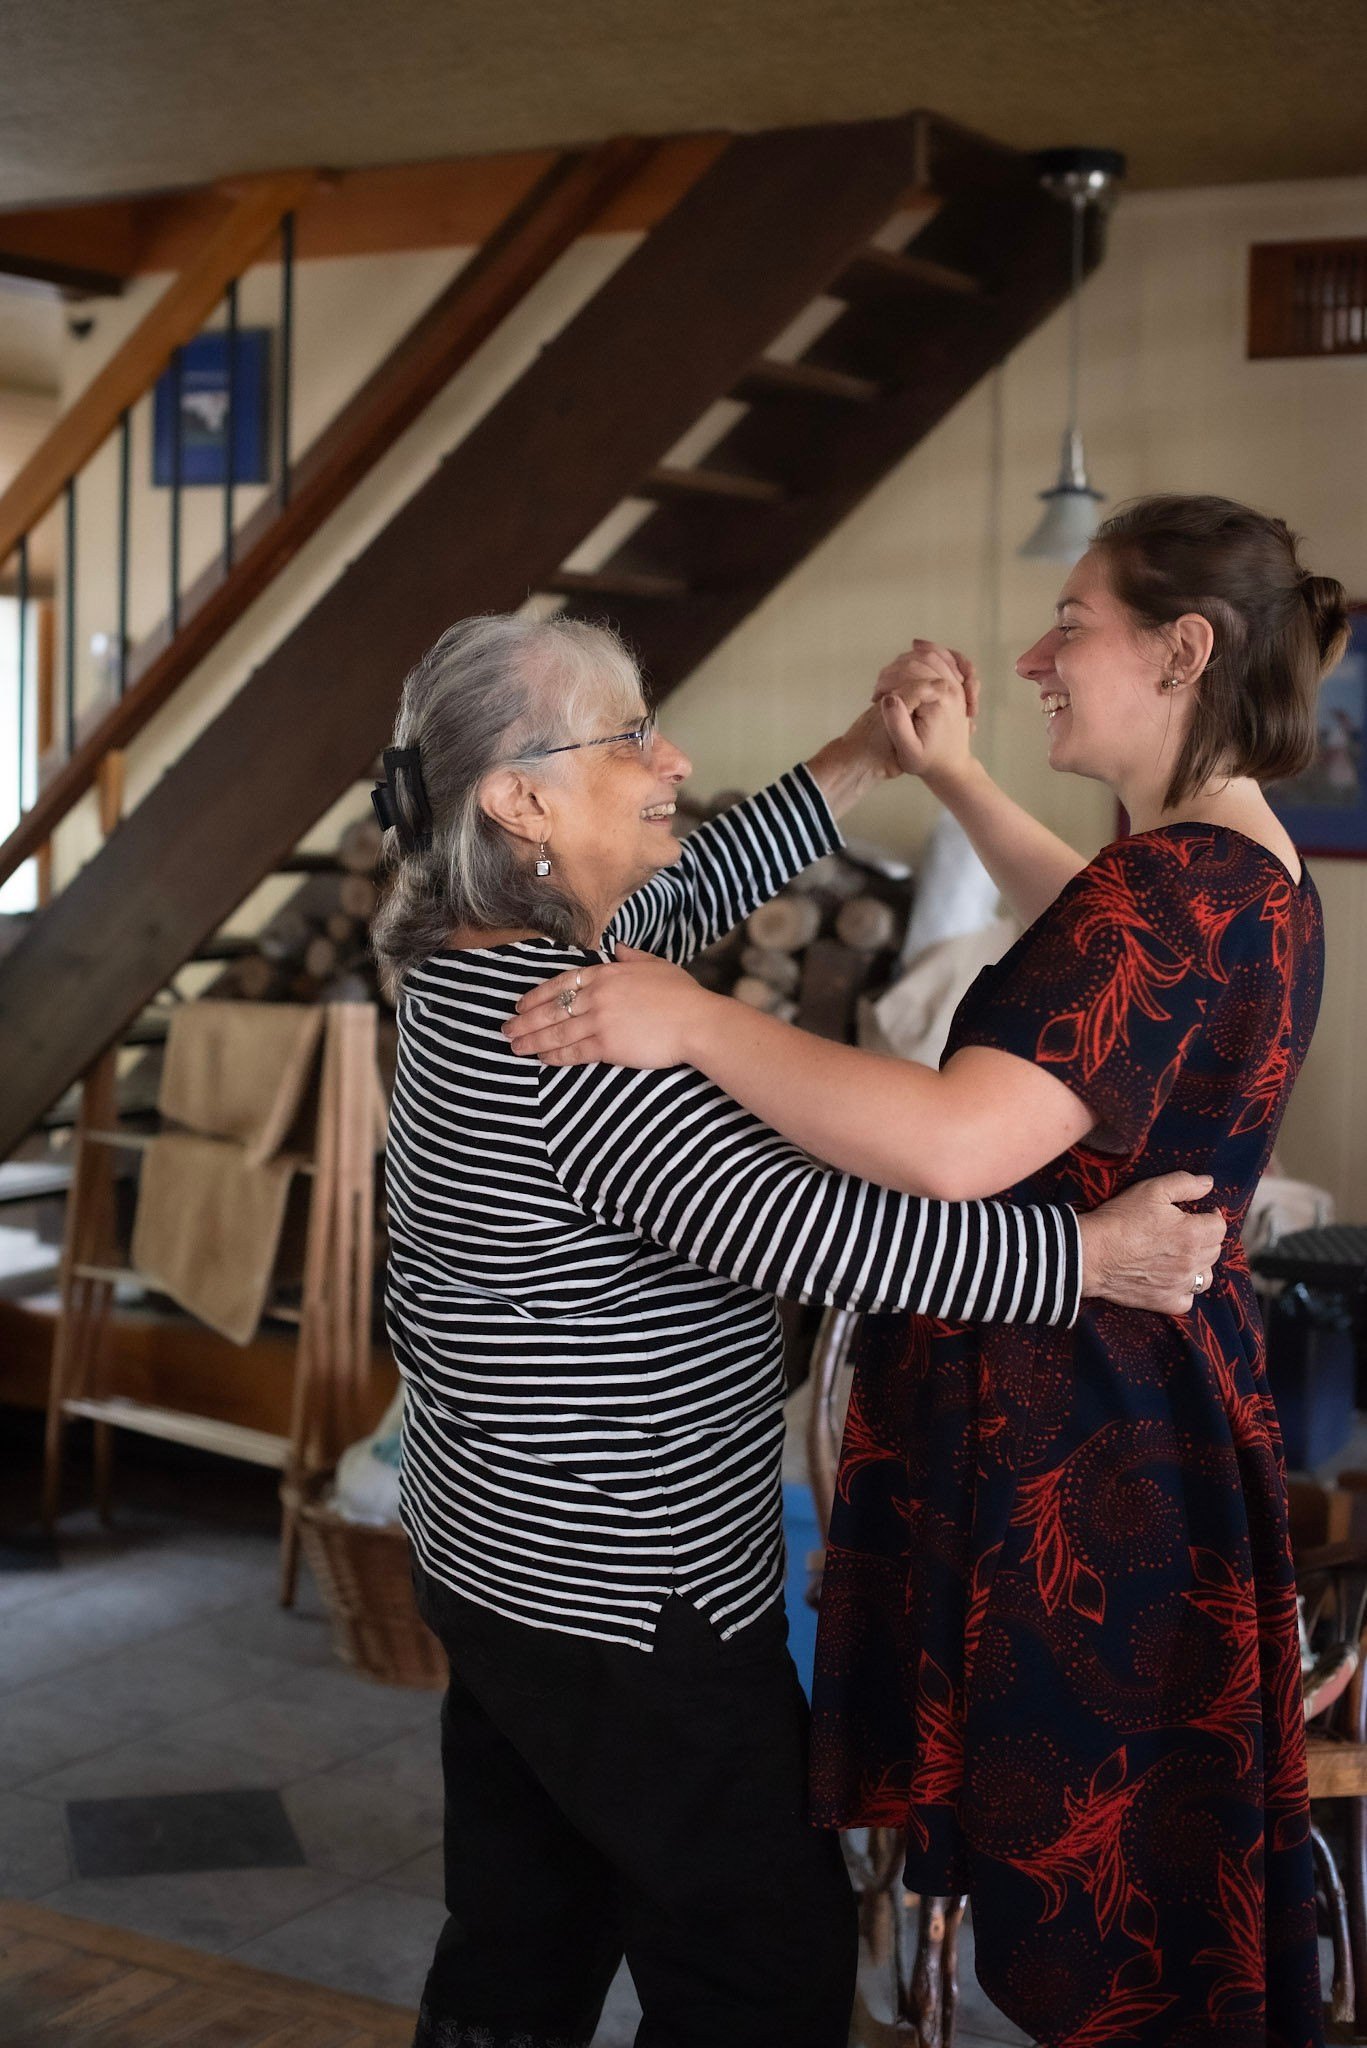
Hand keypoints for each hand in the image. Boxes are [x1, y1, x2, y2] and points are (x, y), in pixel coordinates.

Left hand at [502, 945, 714, 1068]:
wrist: (697, 1022)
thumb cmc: (683, 995)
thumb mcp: (656, 965)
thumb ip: (632, 956)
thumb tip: (618, 947)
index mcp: (607, 973)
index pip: (562, 982)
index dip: (538, 994)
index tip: (521, 1004)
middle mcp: (598, 994)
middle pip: (552, 1007)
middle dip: (525, 1020)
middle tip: (506, 1029)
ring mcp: (600, 1020)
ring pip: (557, 1030)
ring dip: (532, 1040)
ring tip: (515, 1046)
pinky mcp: (607, 1045)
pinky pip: (574, 1051)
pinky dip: (555, 1055)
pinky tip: (542, 1059)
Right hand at [873, 642, 978, 789]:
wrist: (951, 766)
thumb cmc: (927, 761)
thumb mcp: (908, 750)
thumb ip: (897, 724)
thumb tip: (889, 697)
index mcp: (940, 700)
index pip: (909, 672)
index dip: (886, 680)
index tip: (875, 697)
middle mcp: (953, 687)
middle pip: (919, 659)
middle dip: (894, 670)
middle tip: (878, 689)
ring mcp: (958, 684)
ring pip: (931, 654)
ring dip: (906, 660)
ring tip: (889, 679)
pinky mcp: (958, 684)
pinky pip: (946, 657)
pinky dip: (930, 650)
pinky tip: (915, 649)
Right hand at [1076, 1173, 1226, 1315]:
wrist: (1090, 1253)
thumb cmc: (1119, 1219)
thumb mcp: (1151, 1190)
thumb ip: (1185, 1183)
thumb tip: (1209, 1183)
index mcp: (1192, 1234)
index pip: (1220, 1227)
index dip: (1212, 1217)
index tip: (1202, 1213)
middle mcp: (1191, 1262)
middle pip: (1214, 1251)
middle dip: (1205, 1238)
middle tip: (1186, 1230)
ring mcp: (1179, 1285)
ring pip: (1205, 1277)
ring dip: (1199, 1265)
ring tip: (1182, 1255)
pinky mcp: (1164, 1301)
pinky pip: (1187, 1301)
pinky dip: (1184, 1291)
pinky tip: (1172, 1279)